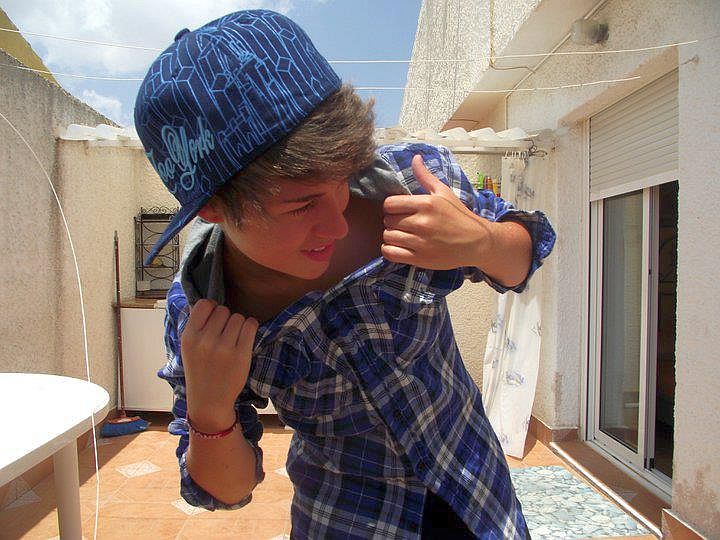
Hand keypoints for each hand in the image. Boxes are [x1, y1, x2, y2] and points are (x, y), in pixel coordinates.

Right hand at [181, 299, 257, 431]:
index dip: (212, 309)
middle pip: (223, 310)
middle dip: (226, 319)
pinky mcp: (241, 354)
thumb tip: (207, 302)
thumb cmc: (200, 370)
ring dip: (239, 325)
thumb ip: (195, 325)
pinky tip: (245, 337)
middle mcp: (205, 340)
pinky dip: (250, 328)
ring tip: (233, 339)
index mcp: (189, 337)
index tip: (214, 320)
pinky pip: (250, 326)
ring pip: (238, 317)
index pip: (204, 304)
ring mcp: (224, 348)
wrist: (209, 401)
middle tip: (224, 334)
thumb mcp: (188, 348)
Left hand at [381, 154, 493, 269]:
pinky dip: (390, 250)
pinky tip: (398, 246)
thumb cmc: (459, 216)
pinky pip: (391, 253)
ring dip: (391, 236)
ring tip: (402, 235)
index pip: (389, 204)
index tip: (398, 210)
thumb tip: (415, 158)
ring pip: (388, 236)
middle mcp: (422, 223)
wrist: (477, 242)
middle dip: (392, 221)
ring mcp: (420, 242)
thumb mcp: (444, 192)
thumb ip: (425, 176)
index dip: (391, 207)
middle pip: (387, 220)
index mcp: (426, 204)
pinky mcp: (420, 258)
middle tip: (402, 223)